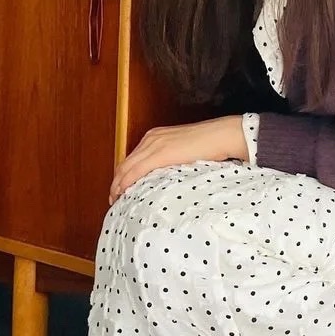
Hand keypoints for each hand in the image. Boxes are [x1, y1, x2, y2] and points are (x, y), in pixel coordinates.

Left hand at [109, 116, 247, 203]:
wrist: (220, 136)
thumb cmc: (209, 144)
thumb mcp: (183, 150)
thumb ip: (171, 159)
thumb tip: (166, 177)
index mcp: (156, 136)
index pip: (132, 158)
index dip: (123, 174)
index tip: (121, 188)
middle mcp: (151, 138)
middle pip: (125, 163)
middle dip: (116, 181)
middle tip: (114, 198)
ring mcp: (154, 145)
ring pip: (126, 168)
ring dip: (118, 185)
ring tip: (116, 199)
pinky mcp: (159, 154)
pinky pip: (135, 171)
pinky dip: (126, 183)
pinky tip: (123, 193)